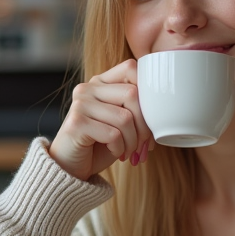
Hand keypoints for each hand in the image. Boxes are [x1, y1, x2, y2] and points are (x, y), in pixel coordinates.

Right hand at [49, 58, 153, 179]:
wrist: (70, 168)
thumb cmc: (100, 145)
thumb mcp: (120, 122)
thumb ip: (135, 109)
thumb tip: (164, 112)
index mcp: (101, 82)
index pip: (131, 68)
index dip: (147, 90)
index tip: (150, 117)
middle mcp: (88, 88)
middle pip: (132, 94)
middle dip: (145, 124)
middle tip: (144, 143)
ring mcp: (80, 104)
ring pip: (125, 118)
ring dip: (133, 141)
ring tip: (130, 151)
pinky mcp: (76, 123)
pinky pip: (113, 134)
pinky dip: (121, 149)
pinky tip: (116, 153)